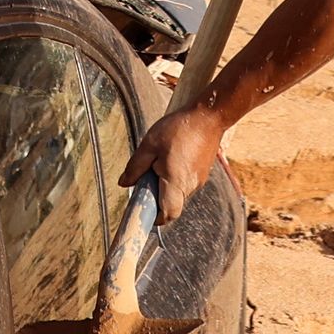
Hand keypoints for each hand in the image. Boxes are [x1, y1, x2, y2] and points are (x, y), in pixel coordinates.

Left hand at [125, 103, 229, 224]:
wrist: (209, 116)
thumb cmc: (180, 128)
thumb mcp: (149, 144)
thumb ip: (135, 166)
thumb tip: (124, 183)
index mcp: (176, 181)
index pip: (168, 214)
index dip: (155, 218)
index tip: (143, 210)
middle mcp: (190, 185)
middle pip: (172, 206)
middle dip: (157, 199)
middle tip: (147, 179)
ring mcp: (199, 180)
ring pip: (178, 195)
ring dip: (166, 187)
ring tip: (160, 163)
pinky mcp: (202, 174)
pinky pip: (185, 185)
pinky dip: (175, 179)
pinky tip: (171, 159)